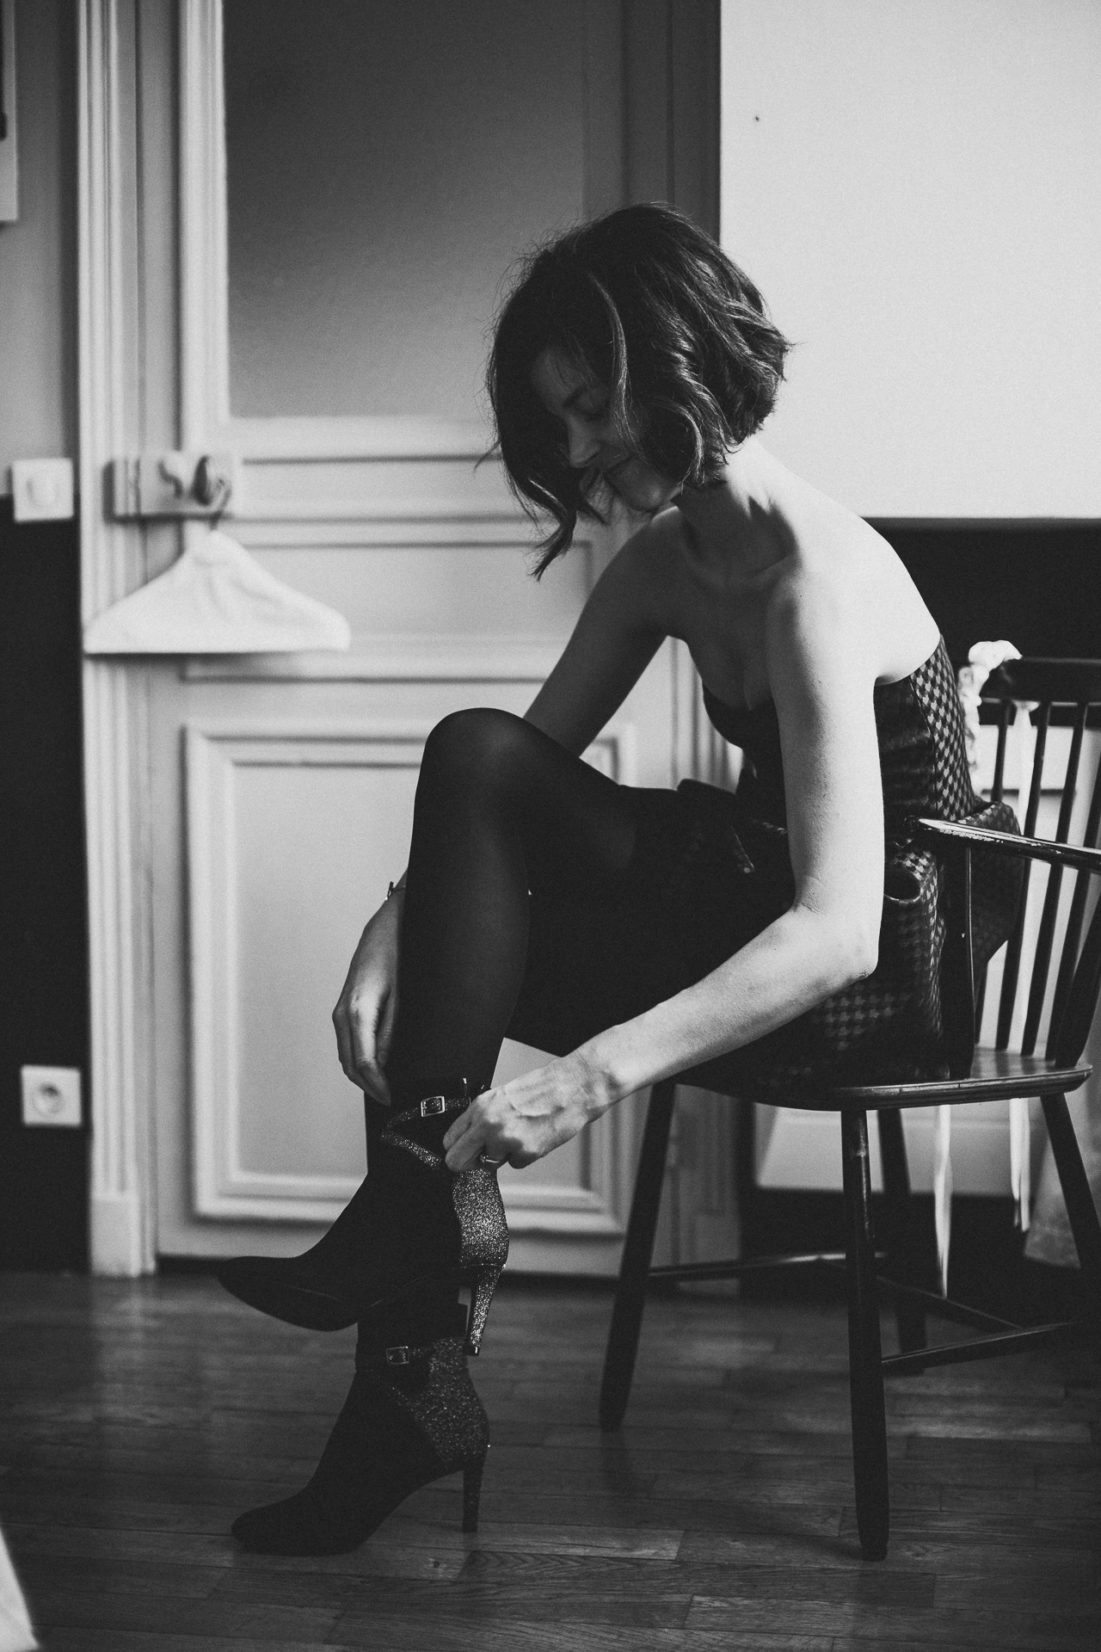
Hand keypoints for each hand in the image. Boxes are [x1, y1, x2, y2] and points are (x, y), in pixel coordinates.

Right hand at [332, 895, 401, 1104]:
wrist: (385, 929)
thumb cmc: (398, 957)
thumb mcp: (402, 997)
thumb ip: (392, 1032)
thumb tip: (386, 1064)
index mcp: (358, 1012)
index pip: (363, 1063)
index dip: (377, 1086)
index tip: (392, 1099)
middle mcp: (343, 1014)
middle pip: (350, 1066)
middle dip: (369, 1087)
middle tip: (392, 1100)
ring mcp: (340, 1012)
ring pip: (346, 1057)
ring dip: (363, 1077)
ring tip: (387, 1088)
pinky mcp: (343, 1009)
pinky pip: (347, 1044)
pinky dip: (359, 1061)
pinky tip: (378, 1067)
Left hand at [442, 1052, 613, 1171]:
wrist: (571, 1089)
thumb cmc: (540, 1090)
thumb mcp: (501, 1096)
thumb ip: (481, 1118)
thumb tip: (467, 1140)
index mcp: (480, 1107)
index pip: (449, 1140)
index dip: (456, 1149)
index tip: (463, 1152)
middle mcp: (488, 1124)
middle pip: (458, 1161)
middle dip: (468, 1162)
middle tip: (481, 1157)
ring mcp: (506, 1139)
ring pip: (491, 1164)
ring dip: (504, 1155)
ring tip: (521, 1133)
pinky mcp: (525, 1152)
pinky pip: (515, 1164)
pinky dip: (524, 1155)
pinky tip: (534, 1136)